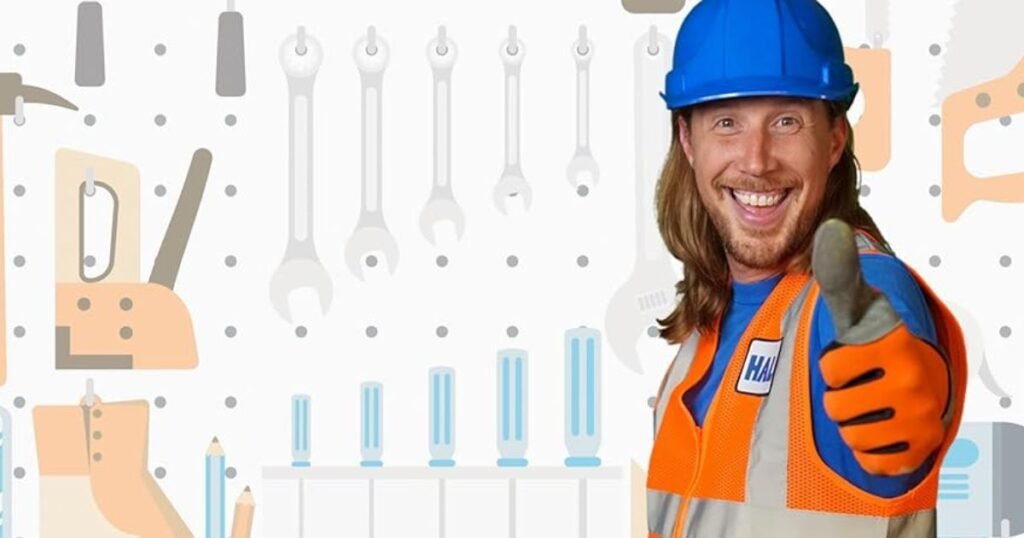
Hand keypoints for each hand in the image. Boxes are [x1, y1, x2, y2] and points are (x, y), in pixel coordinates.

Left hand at [811, 219, 949, 475]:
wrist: (920, 381)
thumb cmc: (875, 341)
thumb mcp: (858, 307)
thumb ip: (839, 273)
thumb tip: (832, 225)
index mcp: (896, 342)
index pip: (831, 369)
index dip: (832, 366)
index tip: (853, 357)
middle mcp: (915, 379)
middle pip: (836, 406)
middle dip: (840, 397)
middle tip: (862, 384)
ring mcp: (922, 415)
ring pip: (850, 434)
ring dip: (852, 423)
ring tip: (870, 404)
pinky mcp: (923, 447)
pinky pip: (872, 460)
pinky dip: (870, 449)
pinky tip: (883, 428)